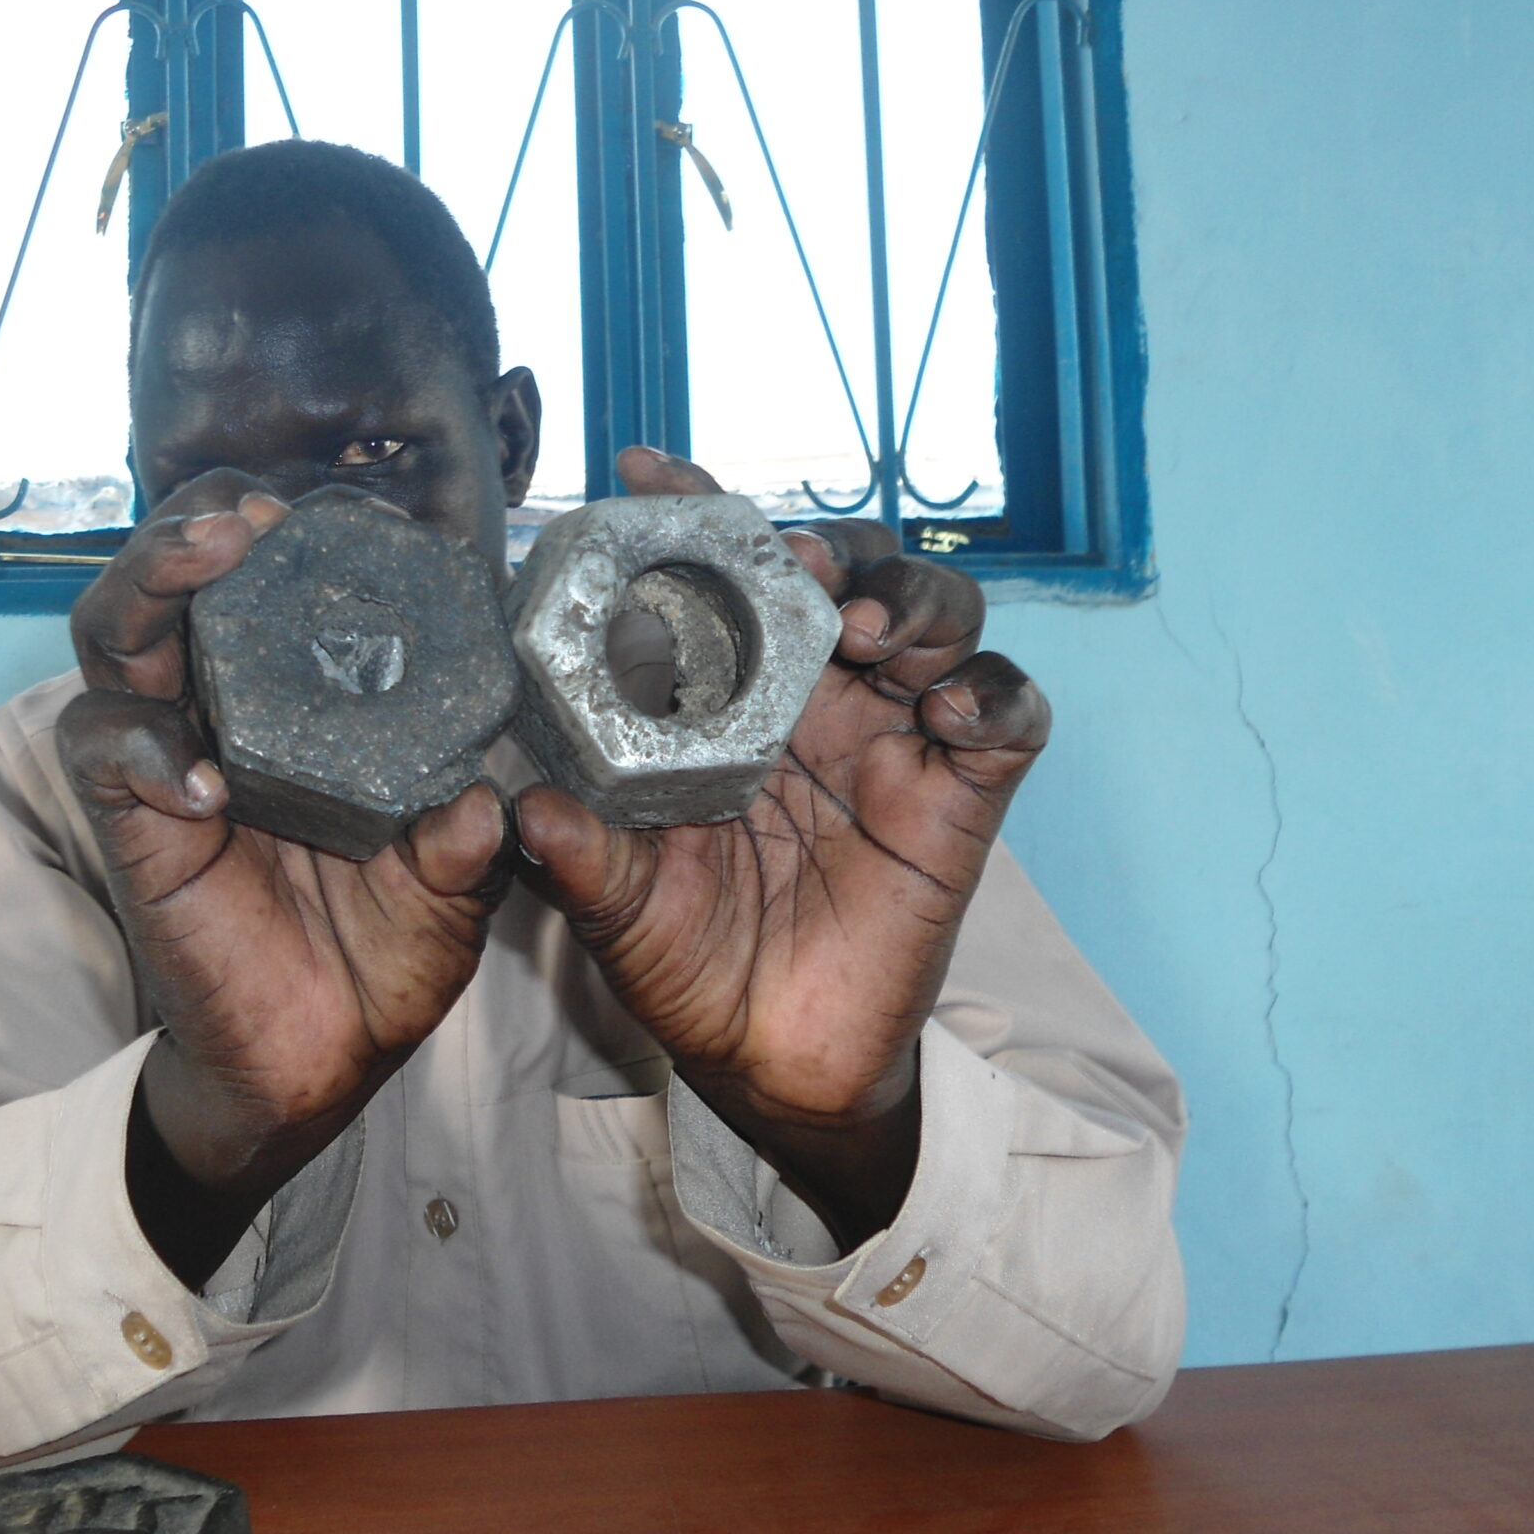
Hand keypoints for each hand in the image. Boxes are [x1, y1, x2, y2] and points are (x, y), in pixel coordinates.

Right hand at [60, 475, 512, 1285]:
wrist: (325, 1060)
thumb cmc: (384, 949)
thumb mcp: (453, 890)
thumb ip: (465, 845)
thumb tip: (482, 805)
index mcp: (302, 697)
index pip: (274, 580)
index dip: (296, 530)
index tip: (344, 509)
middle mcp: (224, 707)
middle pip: (172, 577)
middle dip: (198, 522)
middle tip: (246, 511)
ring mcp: (169, 761)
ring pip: (114, 635)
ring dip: (150, 583)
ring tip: (205, 558)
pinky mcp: (134, 827)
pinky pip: (106, 757)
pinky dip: (144, 749)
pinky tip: (203, 779)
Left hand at [515, 447, 1050, 1249]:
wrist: (769, 1062)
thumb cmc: (690, 961)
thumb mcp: (620, 908)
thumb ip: (581, 859)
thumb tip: (524, 814)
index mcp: (730, 693)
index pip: (724, 573)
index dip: (697, 507)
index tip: (648, 470)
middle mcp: (817, 696)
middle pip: (853, 566)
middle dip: (837, 543)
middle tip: (804, 568)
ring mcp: (895, 739)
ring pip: (941, 618)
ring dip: (917, 601)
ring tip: (873, 634)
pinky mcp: (960, 798)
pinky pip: (1009, 718)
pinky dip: (991, 697)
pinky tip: (946, 716)